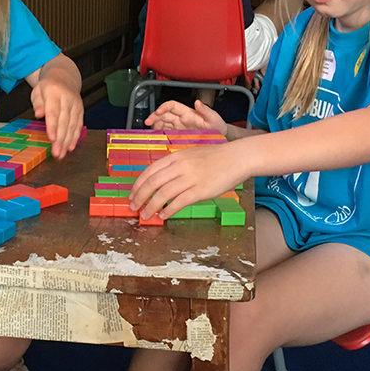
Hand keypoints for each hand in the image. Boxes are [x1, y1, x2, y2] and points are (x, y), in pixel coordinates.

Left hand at [31, 75, 83, 158]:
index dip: (53, 126)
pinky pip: (78, 125)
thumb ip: (38, 103)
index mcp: (54, 92)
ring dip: (67, 141)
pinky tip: (70, 147)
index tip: (52, 138)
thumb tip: (39, 114)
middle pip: (64, 121)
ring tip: (62, 154)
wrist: (64, 78)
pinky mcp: (81, 110)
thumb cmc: (48, 87)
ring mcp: (76, 104)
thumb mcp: (37, 91)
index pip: (54, 111)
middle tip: (56, 153)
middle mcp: (68, 98)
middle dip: (61, 139)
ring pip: (72, 125)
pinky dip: (75, 137)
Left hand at [128, 143, 245, 219]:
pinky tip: (163, 215)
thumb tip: (161, 181)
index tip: (133, 194)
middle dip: (140, 197)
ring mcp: (190, 178)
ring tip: (146, 215)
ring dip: (151, 206)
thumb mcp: (190, 155)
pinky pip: (179, 202)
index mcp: (175, 156)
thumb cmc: (216, 157)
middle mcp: (180, 166)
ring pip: (162, 194)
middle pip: (152, 183)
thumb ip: (175, 165)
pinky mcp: (200, 190)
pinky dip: (168, 210)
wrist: (237, 158)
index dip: (138, 185)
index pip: (149, 171)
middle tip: (134, 207)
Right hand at [145, 99, 226, 135]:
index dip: (164, 107)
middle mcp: (181, 119)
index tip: (158, 111)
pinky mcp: (178, 136)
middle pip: (164, 114)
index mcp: (187, 113)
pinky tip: (156, 137)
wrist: (220, 138)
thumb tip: (198, 103)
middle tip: (147, 122)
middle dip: (154, 116)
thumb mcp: (214, 118)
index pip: (172, 106)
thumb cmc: (218, 127)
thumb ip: (206, 110)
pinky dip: (159, 134)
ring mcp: (178, 127)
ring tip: (151, 131)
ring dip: (155, 125)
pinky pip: (166, 133)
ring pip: (162, 123)